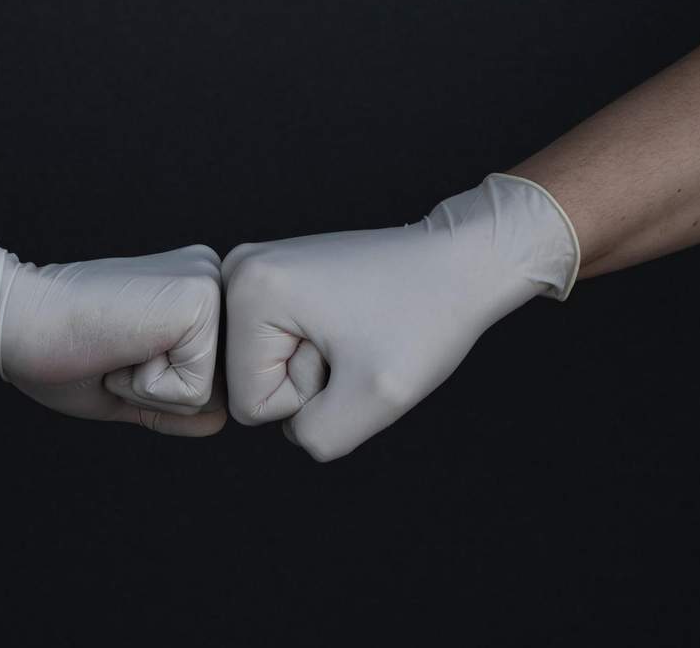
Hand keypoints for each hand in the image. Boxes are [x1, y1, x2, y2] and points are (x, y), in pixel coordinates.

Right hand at [0, 219, 225, 435]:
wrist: (15, 317)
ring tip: (116, 346)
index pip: (208, 383)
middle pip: (217, 389)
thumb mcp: (125, 387)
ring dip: (151, 389)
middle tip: (113, 350)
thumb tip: (223, 420)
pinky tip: (120, 344)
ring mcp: (210, 287)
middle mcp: (211, 280)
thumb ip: (173, 404)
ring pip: (210, 393)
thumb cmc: (58, 350)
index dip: (152, 391)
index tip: (113, 352)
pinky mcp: (201, 301)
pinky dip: (148, 386)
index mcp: (194, 294)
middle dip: (158, 392)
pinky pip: (196, 391)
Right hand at [222, 173, 578, 460]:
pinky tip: (350, 322)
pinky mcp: (276, 276)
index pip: (250, 402)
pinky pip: (280, 347)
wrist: (461, 263)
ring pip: (268, 368)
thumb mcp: (375, 399)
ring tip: (356, 331)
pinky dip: (318, 348)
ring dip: (317, 366)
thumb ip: (316, 437)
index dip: (309, 398)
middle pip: (252, 383)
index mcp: (248, 291)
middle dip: (311, 381)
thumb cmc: (426, 317)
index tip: (349, 353)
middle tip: (356, 342)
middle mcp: (237, 271)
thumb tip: (291, 427)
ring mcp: (255, 270)